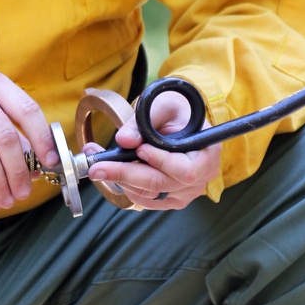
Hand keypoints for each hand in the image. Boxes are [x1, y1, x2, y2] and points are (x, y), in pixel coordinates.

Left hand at [85, 85, 220, 210]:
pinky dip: (125, 186)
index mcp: (207, 153)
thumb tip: (124, 140)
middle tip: (97, 166)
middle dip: (126, 174)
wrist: (180, 121)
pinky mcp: (169, 199)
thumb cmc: (175, 111)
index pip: (185, 170)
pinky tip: (112, 170)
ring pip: (149, 194)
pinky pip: (144, 199)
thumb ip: (143, 120)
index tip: (140, 149)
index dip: (161, 162)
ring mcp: (185, 192)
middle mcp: (200, 178)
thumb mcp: (161, 105)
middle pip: (161, 185)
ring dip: (120, 179)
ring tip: (98, 162)